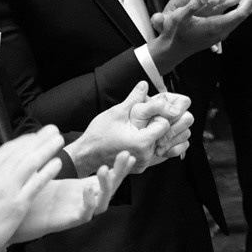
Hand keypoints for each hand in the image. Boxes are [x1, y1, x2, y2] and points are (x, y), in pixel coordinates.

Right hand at [0, 128, 67, 251]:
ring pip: (32, 164)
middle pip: (22, 152)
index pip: (6, 150)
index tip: (34, 136)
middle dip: (39, 139)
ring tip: (58, 139)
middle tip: (52, 129)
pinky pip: (36, 185)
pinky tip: (57, 163)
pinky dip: (47, 172)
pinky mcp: (18, 206)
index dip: (22, 141)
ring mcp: (9, 191)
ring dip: (47, 149)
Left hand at [12, 157, 130, 239]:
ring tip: (103, 170)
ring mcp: (78, 210)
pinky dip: (89, 202)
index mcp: (82, 187)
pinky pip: (85, 214)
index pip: (107, 176)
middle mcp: (84, 199)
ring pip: (102, 202)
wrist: (15, 215)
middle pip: (111, 187)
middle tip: (126, 155)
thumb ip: (52, 153)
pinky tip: (87, 189)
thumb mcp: (44, 169)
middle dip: (119, 172)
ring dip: (106, 186)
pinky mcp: (68, 221)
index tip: (126, 152)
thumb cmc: (30, 193)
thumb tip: (53, 130)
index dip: (118, 166)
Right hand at [74, 86, 191, 173]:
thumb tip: (144, 84)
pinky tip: (136, 136)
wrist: (86, 155)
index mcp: (141, 143)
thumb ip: (134, 99)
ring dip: (152, 134)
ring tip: (138, 127)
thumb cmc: (98, 135)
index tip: (150, 111)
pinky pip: (151, 153)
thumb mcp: (116, 113)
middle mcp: (145, 157)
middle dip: (155, 124)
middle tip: (143, 118)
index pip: (165, 125)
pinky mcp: (139, 166)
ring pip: (158, 144)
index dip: (159, 115)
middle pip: (163, 135)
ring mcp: (142, 164)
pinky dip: (147, 143)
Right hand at [150, 0, 251, 65]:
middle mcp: (222, 31)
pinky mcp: (218, 32)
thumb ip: (193, 5)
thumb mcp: (179, 17)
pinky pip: (234, 17)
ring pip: (239, 15)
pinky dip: (238, 5)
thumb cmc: (174, 33)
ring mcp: (221, 33)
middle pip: (244, 13)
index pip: (241, 13)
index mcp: (216, 27)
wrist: (171, 51)